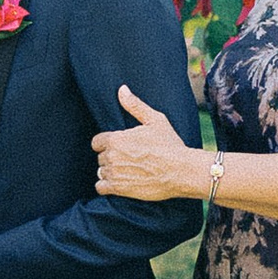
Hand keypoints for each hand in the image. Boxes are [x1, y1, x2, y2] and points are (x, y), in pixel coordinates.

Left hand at [92, 84, 201, 202]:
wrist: (181, 171)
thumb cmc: (170, 145)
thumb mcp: (155, 120)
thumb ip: (135, 105)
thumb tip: (122, 89)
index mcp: (116, 138)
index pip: (97, 142)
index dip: (107, 144)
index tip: (119, 147)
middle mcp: (111, 156)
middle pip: (101, 157)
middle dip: (111, 158)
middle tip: (128, 159)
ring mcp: (114, 173)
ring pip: (101, 172)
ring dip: (110, 172)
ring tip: (127, 172)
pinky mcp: (118, 189)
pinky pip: (101, 187)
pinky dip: (107, 186)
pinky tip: (120, 183)